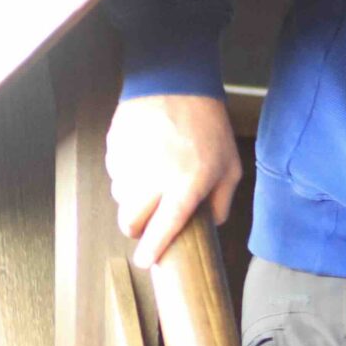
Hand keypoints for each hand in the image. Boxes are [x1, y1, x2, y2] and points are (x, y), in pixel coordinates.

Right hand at [104, 92, 242, 268]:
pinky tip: (144, 159)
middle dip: (136, 228)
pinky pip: (115, 172)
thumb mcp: (230, 166)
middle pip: (130, 220)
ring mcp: (131, 161)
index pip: (164, 228)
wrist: (175, 83)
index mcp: (185, 185)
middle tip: (146, 224)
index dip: (152, 249)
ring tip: (152, 182)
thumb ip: (222, 201)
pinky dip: (126, 174)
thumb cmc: (208, 127)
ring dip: (132, 199)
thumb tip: (211, 225)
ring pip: (120, 197)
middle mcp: (154, 177)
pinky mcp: (116, 147)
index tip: (146, 262)